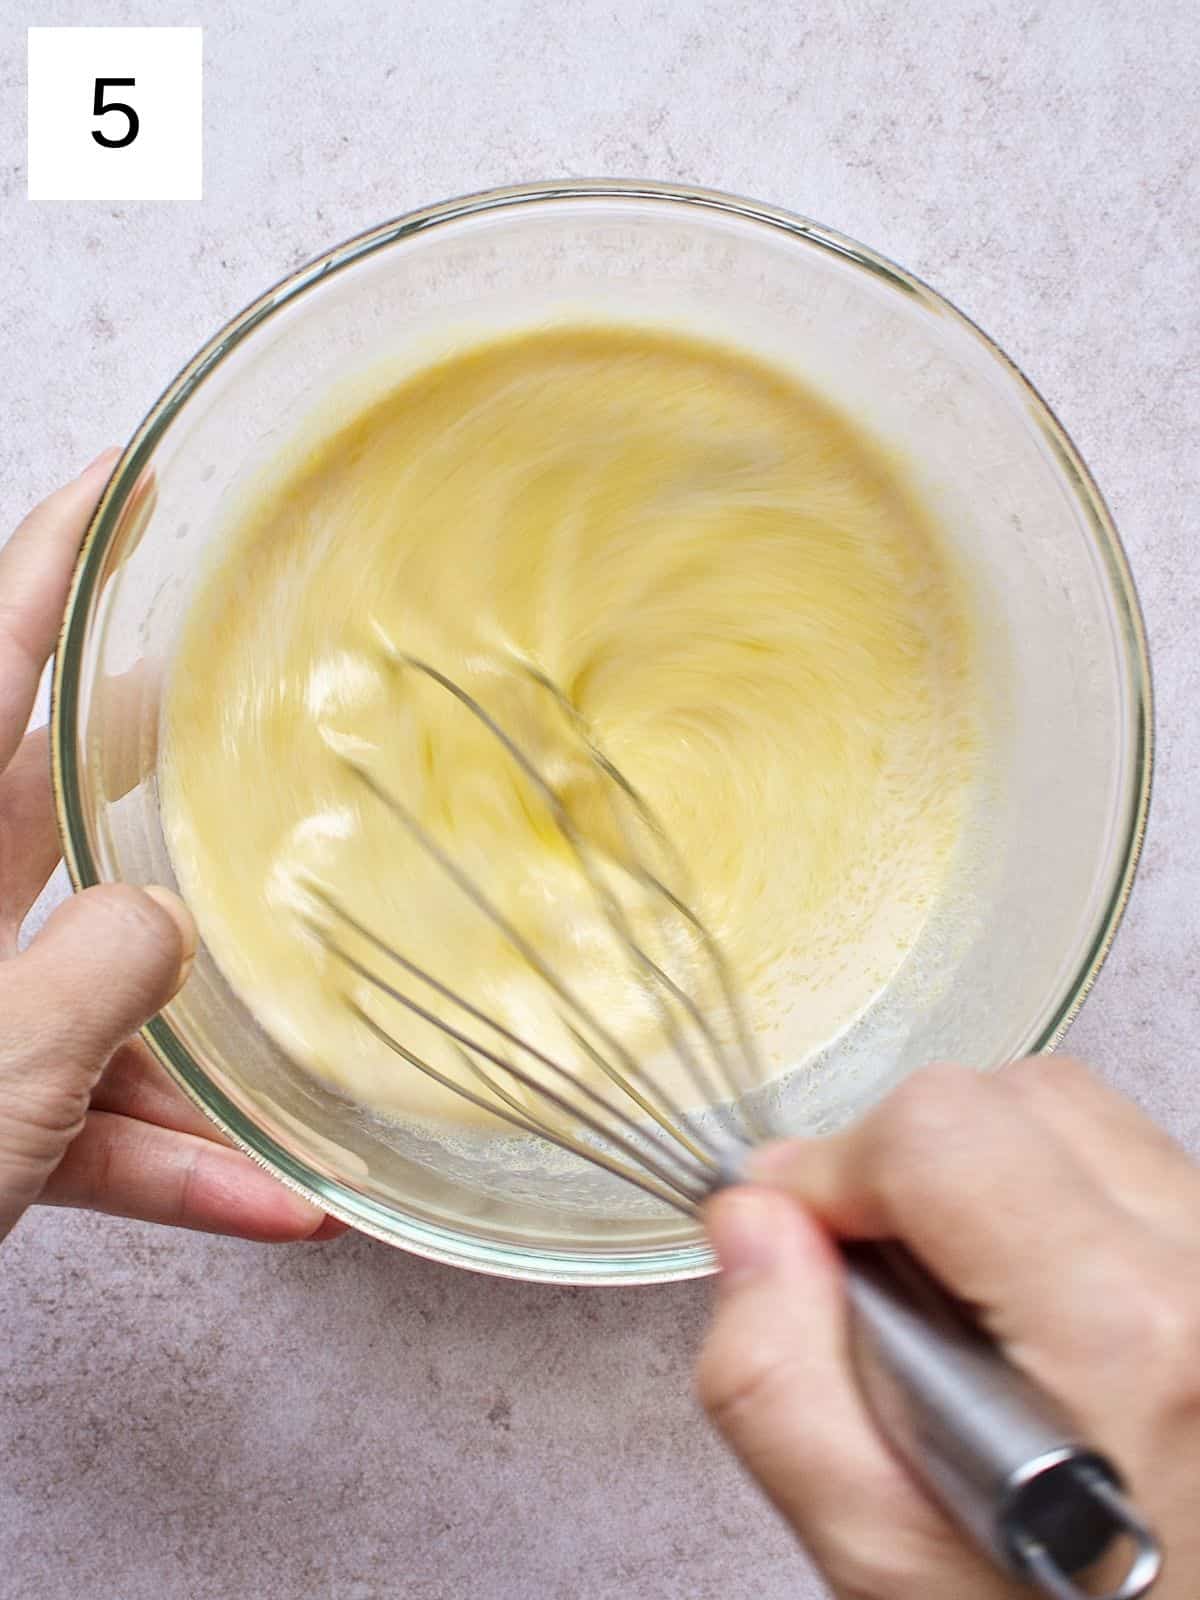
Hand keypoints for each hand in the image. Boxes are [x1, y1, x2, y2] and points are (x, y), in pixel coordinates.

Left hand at [0, 453, 343, 1244]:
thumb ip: (95, 982)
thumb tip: (167, 927)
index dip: (57, 558)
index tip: (127, 481)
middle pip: (52, 803)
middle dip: (153, 762)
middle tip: (240, 705)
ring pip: (97, 986)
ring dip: (201, 1042)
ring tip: (303, 1047)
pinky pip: (94, 1116)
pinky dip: (177, 1159)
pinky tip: (272, 1200)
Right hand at [699, 1057, 1198, 1597]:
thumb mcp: (879, 1551)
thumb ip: (776, 1380)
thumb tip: (751, 1218)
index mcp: (1122, 1336)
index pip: (938, 1130)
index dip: (835, 1168)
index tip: (802, 1232)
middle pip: (1009, 1096)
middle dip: (909, 1163)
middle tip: (884, 1279)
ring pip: (1074, 1111)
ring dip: (985, 1170)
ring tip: (963, 1293)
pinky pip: (1127, 1157)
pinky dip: (1052, 1192)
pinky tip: (1031, 1294)